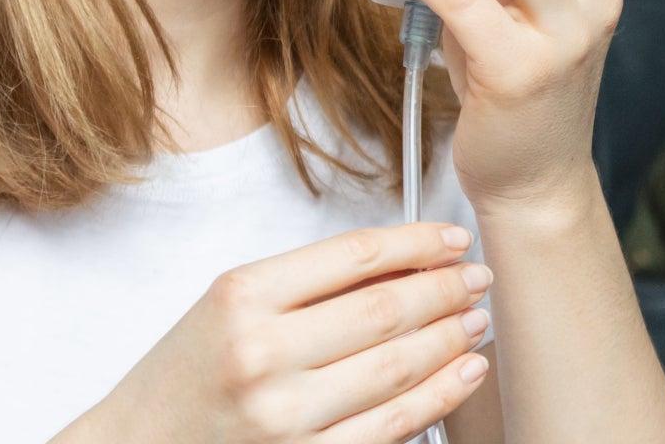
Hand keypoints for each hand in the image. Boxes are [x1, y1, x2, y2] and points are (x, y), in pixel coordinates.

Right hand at [85, 222, 492, 443]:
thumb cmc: (186, 375)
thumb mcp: (230, 305)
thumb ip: (309, 281)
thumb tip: (403, 259)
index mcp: (242, 298)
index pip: (355, 256)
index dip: (418, 242)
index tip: (451, 238)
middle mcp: (262, 355)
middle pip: (385, 309)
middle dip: (446, 288)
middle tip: (478, 276)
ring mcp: (283, 416)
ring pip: (397, 367)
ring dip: (450, 339)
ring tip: (475, 319)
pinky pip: (390, 427)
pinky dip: (438, 396)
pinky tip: (462, 373)